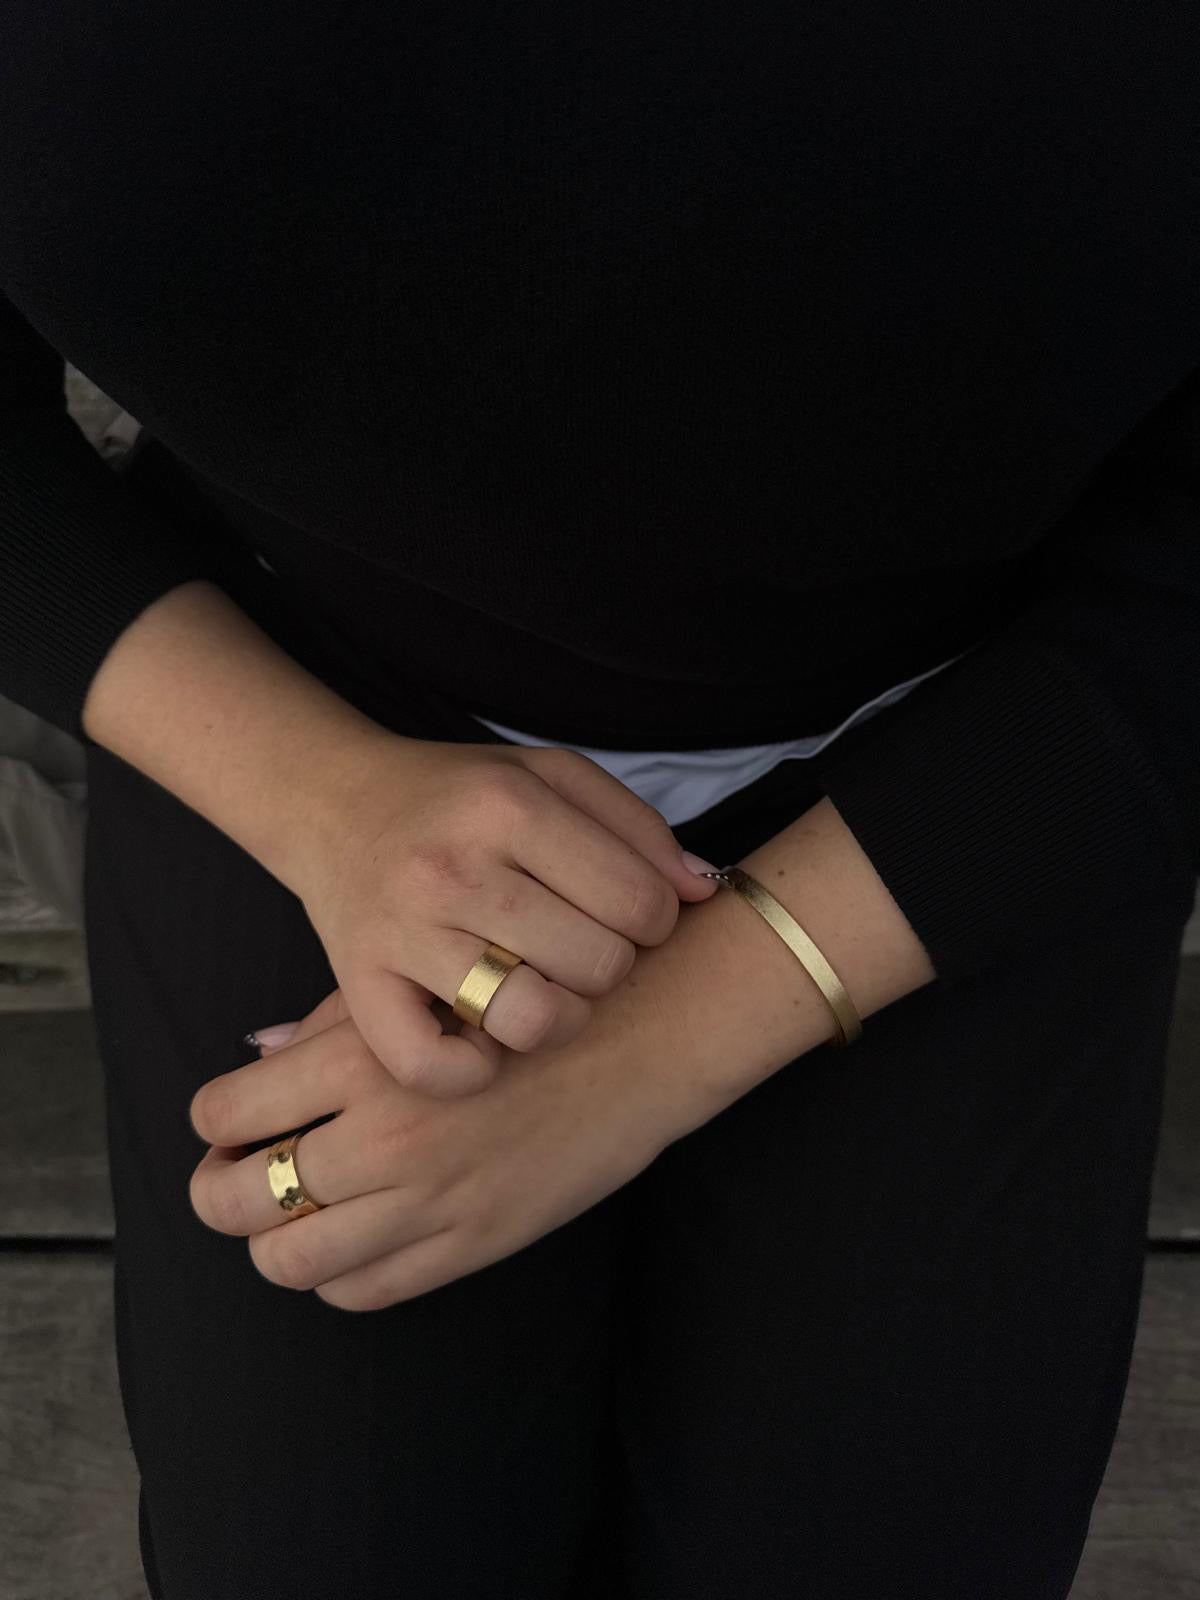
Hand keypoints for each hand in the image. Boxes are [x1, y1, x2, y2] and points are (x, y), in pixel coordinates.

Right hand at [78, 578, 716, 1100]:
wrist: (333, 803)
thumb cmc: (459, 796)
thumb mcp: (550, 776)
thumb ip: (636, 826)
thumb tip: (706, 891)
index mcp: (508, 806)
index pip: (641, 902)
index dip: (655, 920)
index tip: (623, 912)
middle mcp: (454, 867)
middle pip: (598, 965)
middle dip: (609, 967)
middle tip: (580, 949)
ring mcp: (402, 931)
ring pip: (532, 1021)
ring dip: (556, 1020)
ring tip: (542, 992)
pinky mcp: (359, 985)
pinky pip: (435, 1066)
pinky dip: (473, 1071)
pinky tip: (482, 1038)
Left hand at [188, 983, 712, 1311]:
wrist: (640, 1035)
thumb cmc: (531, 996)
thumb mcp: (426, 993)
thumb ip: (332, 1025)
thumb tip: (256, 1054)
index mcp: (363, 1060)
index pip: (227, 1114)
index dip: (213, 1124)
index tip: (227, 1125)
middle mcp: (385, 1138)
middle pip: (239, 1201)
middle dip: (221, 1191)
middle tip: (238, 1175)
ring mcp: (429, 1201)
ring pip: (290, 1261)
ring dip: (271, 1241)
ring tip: (291, 1212)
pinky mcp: (472, 1244)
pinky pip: (364, 1291)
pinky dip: (336, 1274)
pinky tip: (352, 1237)